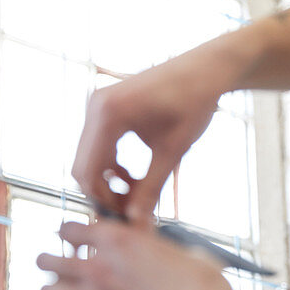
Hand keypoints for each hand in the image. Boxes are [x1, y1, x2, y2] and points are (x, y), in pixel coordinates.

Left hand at [37, 220, 231, 289]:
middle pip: (47, 261)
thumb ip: (150, 249)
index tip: (74, 239)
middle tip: (60, 268)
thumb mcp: (177, 252)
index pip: (69, 229)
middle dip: (52, 262)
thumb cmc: (200, 289)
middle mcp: (96, 269)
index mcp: (117, 242)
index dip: (71, 234)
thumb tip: (149, 251)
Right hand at [73, 50, 227, 223]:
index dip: (102, 199)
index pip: (87, 170)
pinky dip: (112, 164)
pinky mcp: (106, 107)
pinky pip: (98, 144)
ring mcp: (98, 105)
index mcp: (108, 114)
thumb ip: (151, 187)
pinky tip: (135, 176)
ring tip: (140, 193)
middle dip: (104, 192)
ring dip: (109, 180)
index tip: (125, 218)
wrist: (205, 70)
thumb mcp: (173, 151)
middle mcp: (95, 106)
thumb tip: (136, 220)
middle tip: (132, 210)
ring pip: (90, 156)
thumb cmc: (194, 104)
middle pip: (83, 165)